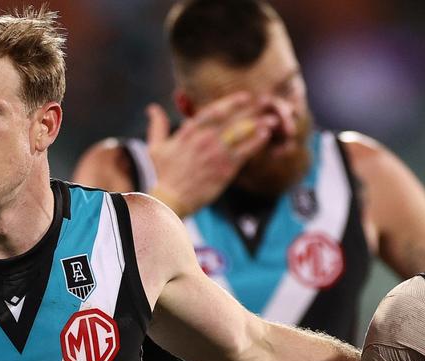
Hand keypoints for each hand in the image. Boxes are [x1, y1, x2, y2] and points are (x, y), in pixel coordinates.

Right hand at [145, 92, 274, 216]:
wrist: (170, 199)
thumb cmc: (161, 175)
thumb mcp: (155, 147)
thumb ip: (157, 125)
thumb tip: (152, 108)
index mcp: (189, 131)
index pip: (214, 110)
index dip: (232, 102)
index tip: (245, 96)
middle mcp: (205, 138)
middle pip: (233, 119)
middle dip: (251, 110)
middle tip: (267, 104)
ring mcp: (216, 153)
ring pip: (242, 133)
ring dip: (259, 124)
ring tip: (272, 120)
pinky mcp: (225, 169)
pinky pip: (245, 152)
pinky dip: (256, 142)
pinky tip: (266, 136)